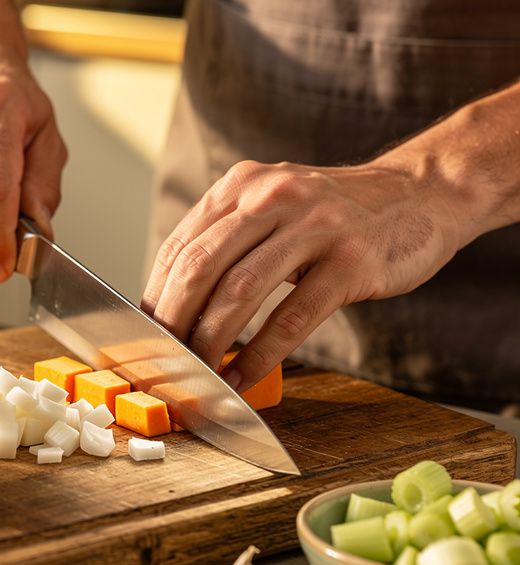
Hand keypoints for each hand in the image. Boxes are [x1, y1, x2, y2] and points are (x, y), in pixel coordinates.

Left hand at [141, 159, 460, 391]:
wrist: (423, 193)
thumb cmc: (336, 214)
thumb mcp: (274, 208)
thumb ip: (228, 242)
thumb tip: (173, 304)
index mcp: (243, 186)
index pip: (180, 246)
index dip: (154, 296)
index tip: (141, 334)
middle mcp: (272, 198)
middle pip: (200, 267)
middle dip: (173, 322)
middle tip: (161, 358)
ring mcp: (315, 226)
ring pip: (239, 292)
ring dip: (210, 342)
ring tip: (196, 374)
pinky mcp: (351, 261)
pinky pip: (291, 318)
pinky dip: (258, 355)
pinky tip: (241, 378)